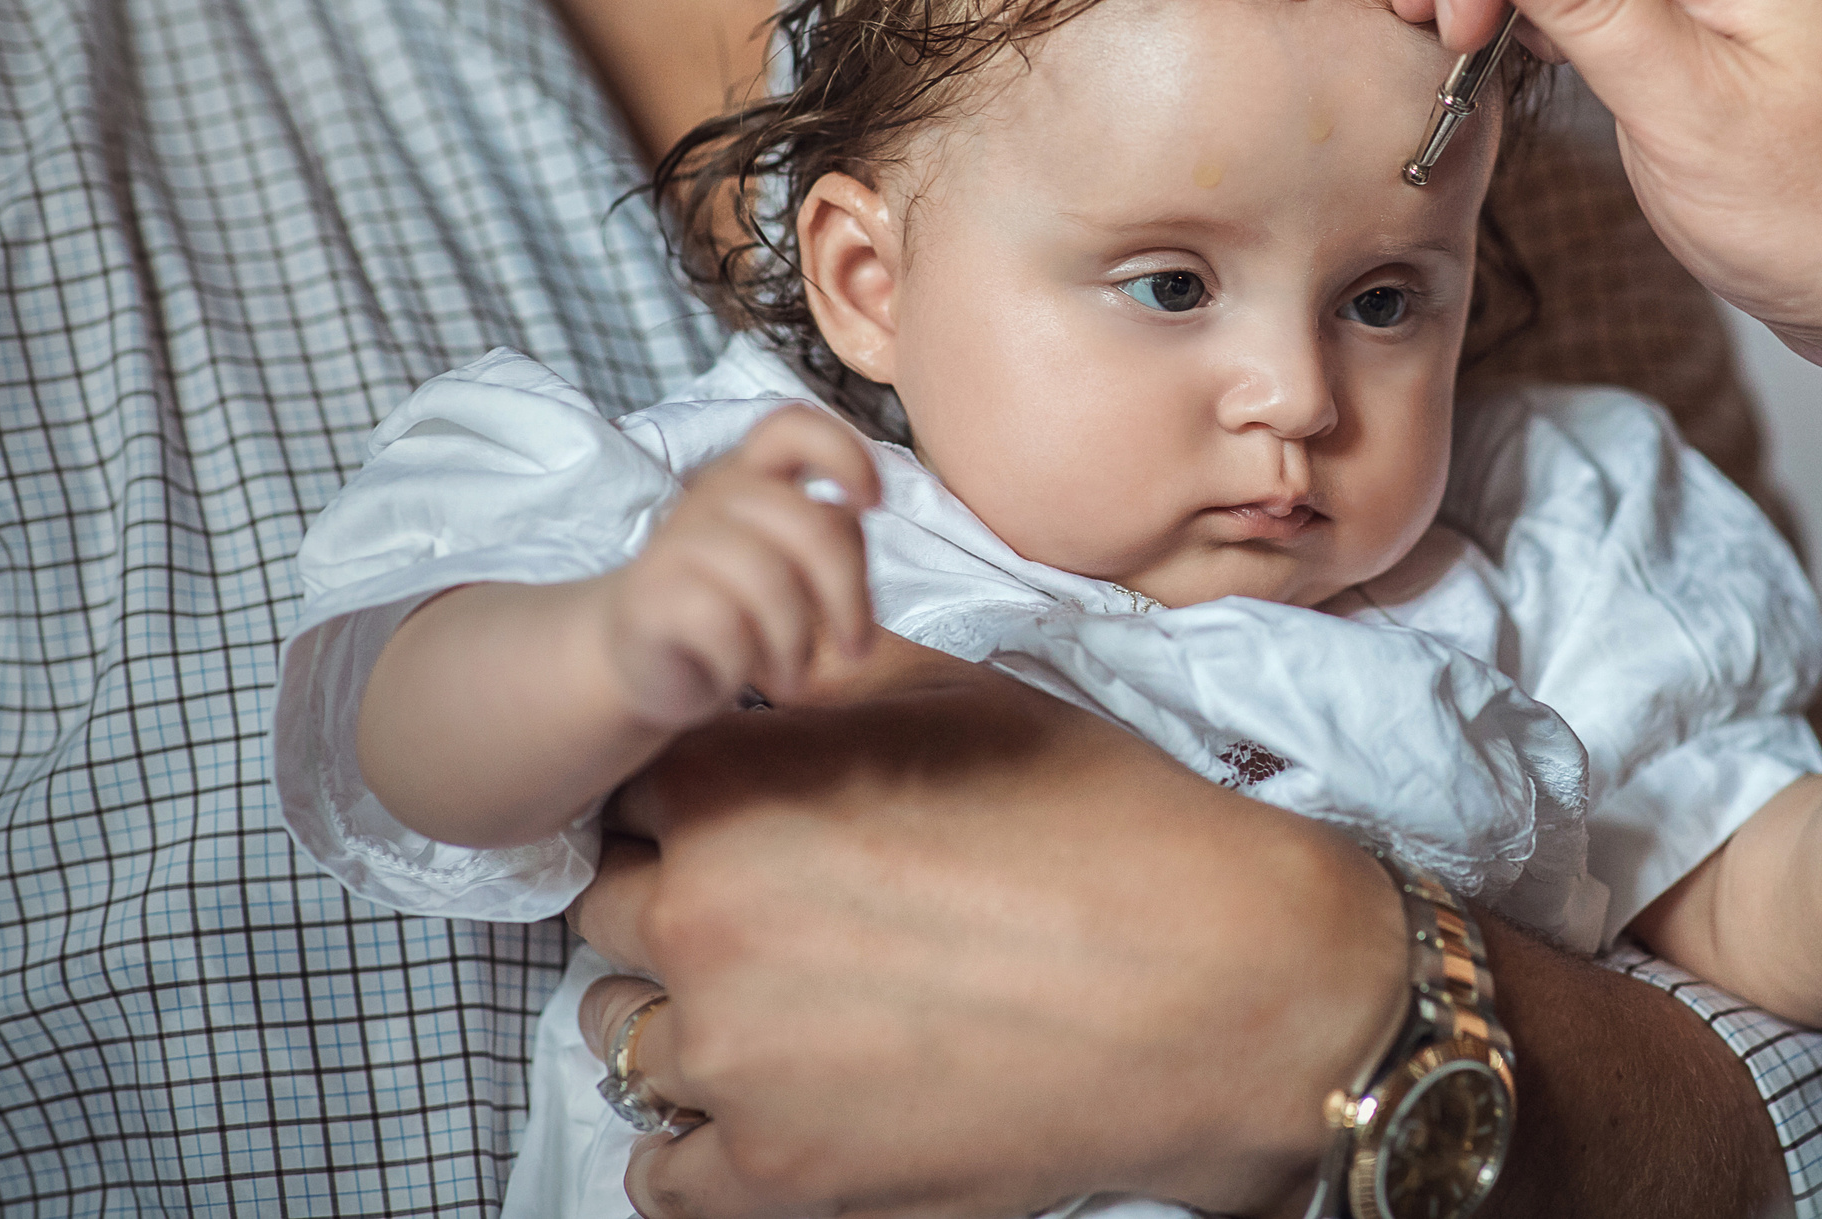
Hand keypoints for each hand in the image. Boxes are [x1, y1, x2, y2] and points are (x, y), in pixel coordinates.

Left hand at [568, 649, 1407, 1218]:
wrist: (1210, 982)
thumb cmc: (1100, 827)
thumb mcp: (958, 698)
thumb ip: (828, 673)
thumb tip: (769, 654)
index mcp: (735, 791)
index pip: (634, 790)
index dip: (694, 801)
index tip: (746, 821)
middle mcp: (703, 920)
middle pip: (611, 910)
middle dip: (676, 903)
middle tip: (776, 914)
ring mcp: (732, 1060)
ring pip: (625, 1036)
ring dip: (684, 1018)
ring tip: (783, 1011)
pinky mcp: (780, 1176)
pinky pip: (663, 1175)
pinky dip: (697, 1147)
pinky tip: (766, 1109)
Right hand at [592, 406, 882, 726]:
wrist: (636, 659)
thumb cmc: (732, 607)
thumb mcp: (789, 566)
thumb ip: (829, 537)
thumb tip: (861, 517)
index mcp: (752, 476)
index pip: (793, 425)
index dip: (844, 454)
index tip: (873, 503)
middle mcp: (713, 497)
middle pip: (811, 526)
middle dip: (849, 597)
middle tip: (856, 648)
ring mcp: (676, 543)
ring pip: (770, 580)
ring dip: (796, 644)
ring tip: (793, 675)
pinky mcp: (648, 595)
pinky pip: (724, 624)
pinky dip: (746, 662)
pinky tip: (738, 676)